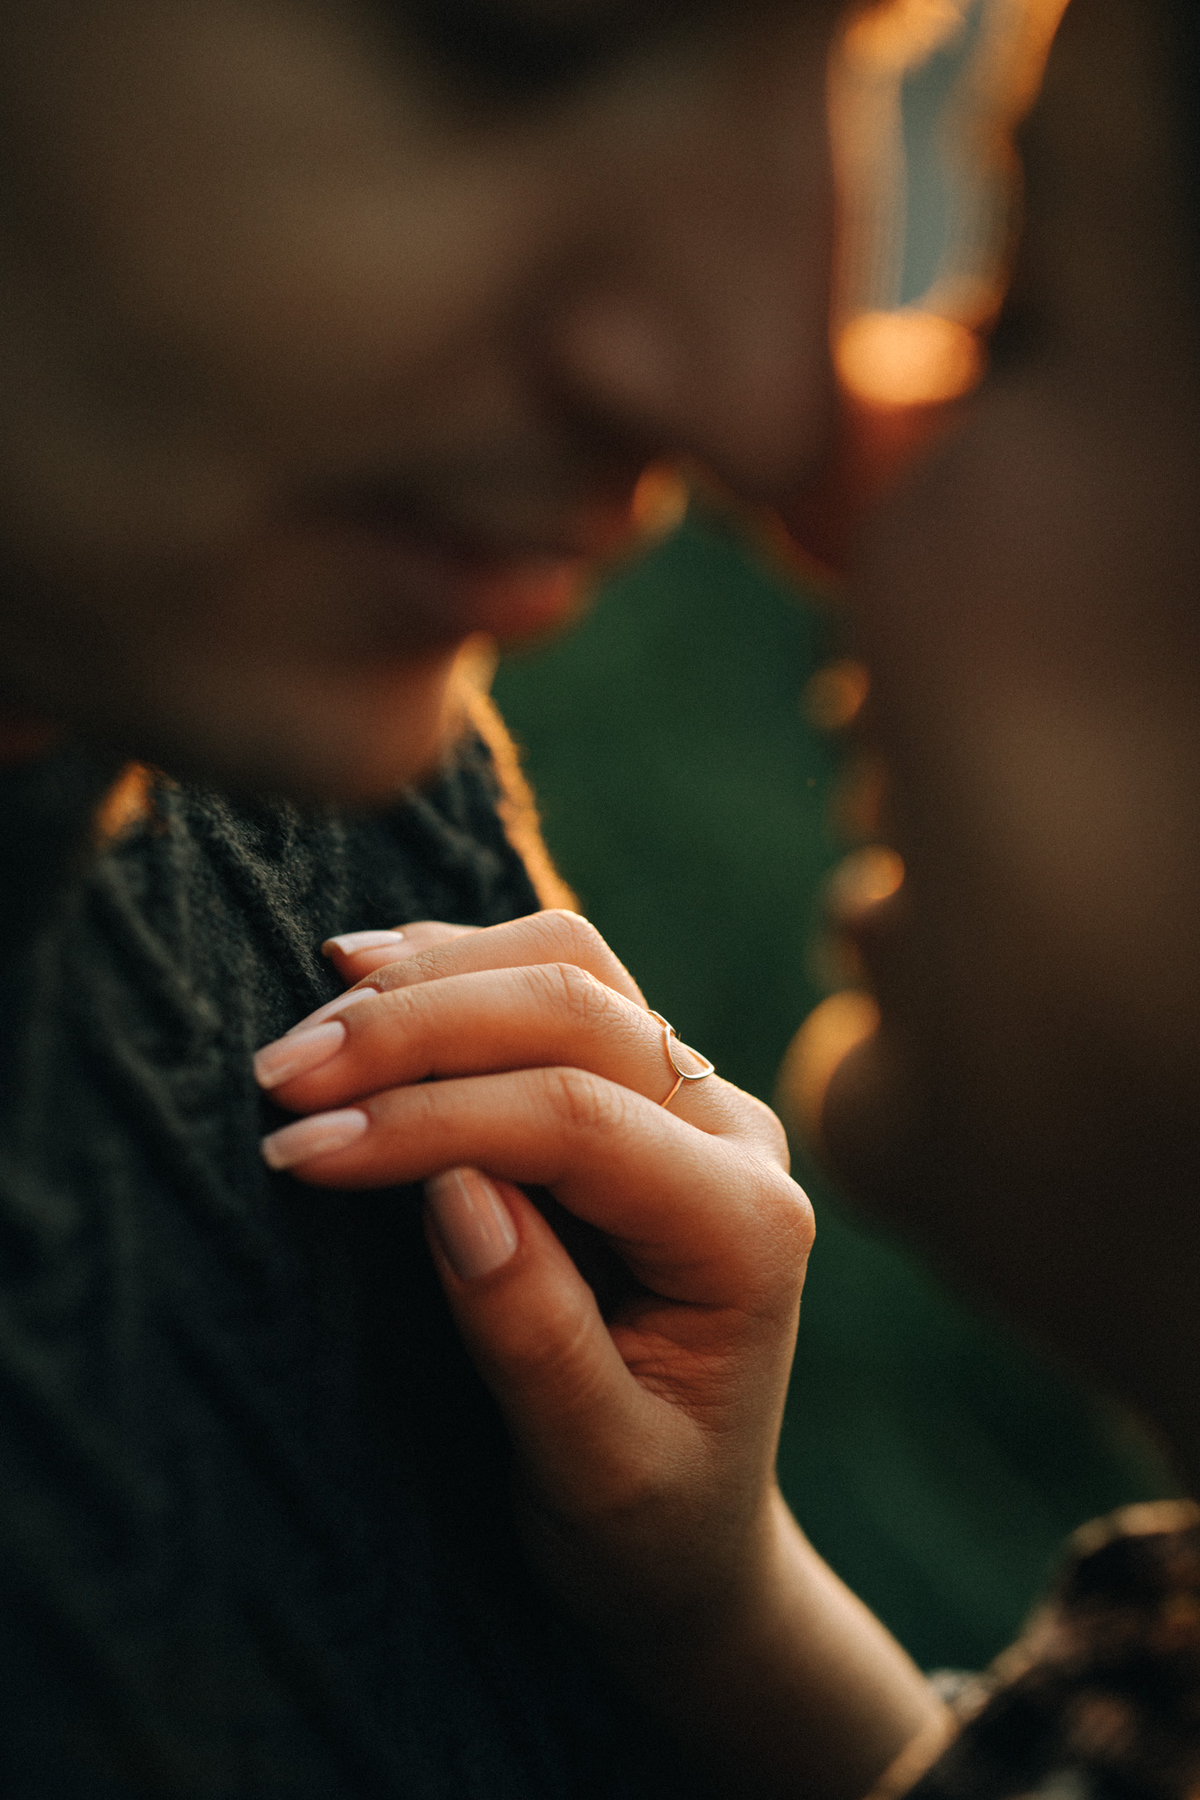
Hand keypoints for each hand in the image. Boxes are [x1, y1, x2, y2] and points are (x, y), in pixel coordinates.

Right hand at [251, 911, 941, 1799]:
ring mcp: (694, 1097)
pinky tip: (369, 972)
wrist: (693, 1536)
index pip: (579, 1119)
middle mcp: (736, 1135)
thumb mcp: (593, 1469)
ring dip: (432, 978)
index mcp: (746, 1227)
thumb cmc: (646, 1519)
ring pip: (568, 964)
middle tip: (281, 1077)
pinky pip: (556, 979)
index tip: (302, 1150)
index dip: (430, 1120)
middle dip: (416, 1027)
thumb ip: (534, 1333)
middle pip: (576, 1008)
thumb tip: (452, 1185)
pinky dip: (457, 965)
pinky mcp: (640, 1085)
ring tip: (313, 1024)